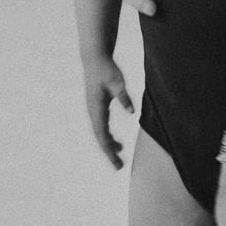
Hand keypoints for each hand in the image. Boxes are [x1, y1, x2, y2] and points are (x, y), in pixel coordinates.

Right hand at [82, 53, 134, 168]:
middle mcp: (93, 112)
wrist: (94, 58)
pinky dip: (108, 136)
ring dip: (109, 145)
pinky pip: (102, 127)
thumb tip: (132, 112)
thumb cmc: (106, 69)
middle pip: (100, 137)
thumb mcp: (117, 82)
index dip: (109, 150)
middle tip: (119, 166)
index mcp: (96, 108)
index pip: (102, 135)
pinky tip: (117, 142)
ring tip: (121, 154)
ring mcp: (94, 110)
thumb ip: (124, 96)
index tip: (117, 163)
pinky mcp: (97, 107)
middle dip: (109, 152)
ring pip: (100, 133)